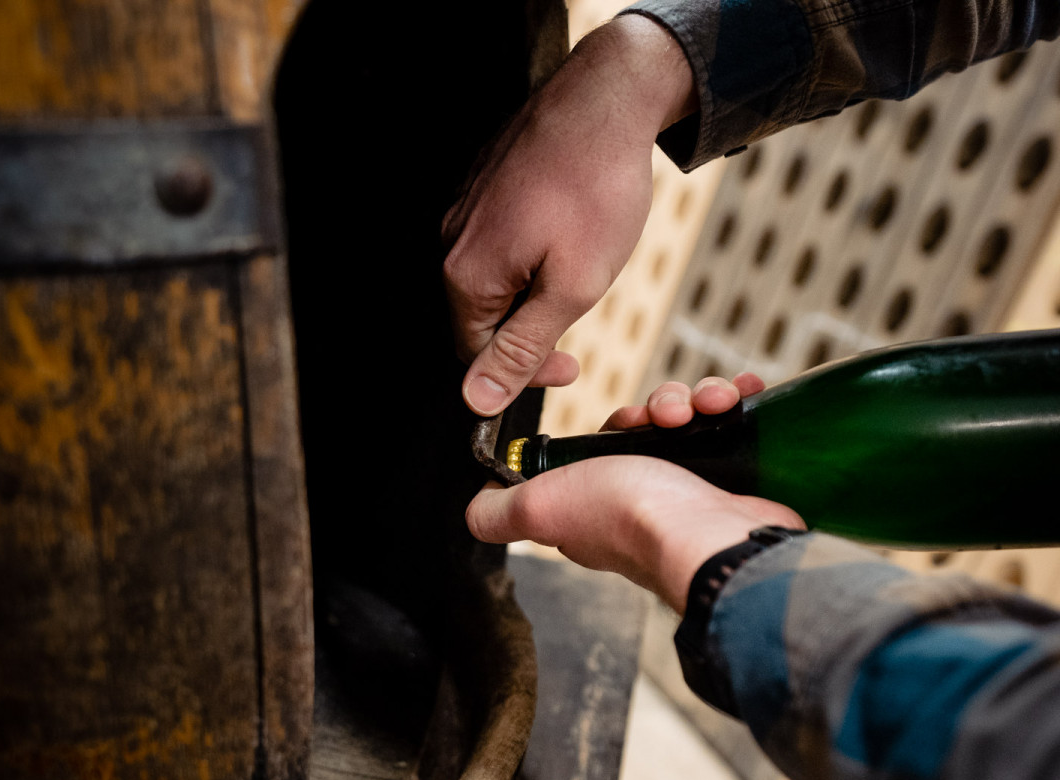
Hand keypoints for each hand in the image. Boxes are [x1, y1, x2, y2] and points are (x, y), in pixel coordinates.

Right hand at [442, 14, 695, 415]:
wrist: (607, 98)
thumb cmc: (595, 191)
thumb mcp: (571, 288)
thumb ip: (522, 349)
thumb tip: (477, 400)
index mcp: (466, 275)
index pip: (475, 355)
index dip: (524, 372)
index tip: (571, 365)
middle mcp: (452, 241)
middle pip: (482, 317)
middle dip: (532, 328)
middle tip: (581, 312)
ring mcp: (465, 209)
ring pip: (495, 279)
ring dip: (535, 289)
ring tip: (581, 264)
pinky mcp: (484, 186)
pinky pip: (500, 240)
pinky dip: (533, 253)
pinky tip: (569, 232)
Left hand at [466, 375, 803, 612]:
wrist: (714, 541)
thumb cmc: (632, 523)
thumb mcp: (541, 510)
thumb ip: (501, 513)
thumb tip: (476, 509)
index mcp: (599, 506)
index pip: (603, 447)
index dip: (614, 423)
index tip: (626, 418)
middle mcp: (646, 501)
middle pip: (651, 427)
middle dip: (661, 405)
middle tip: (669, 413)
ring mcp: (691, 494)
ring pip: (690, 422)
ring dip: (697, 399)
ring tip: (708, 406)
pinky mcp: (732, 483)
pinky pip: (729, 426)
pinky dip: (733, 403)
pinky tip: (739, 395)